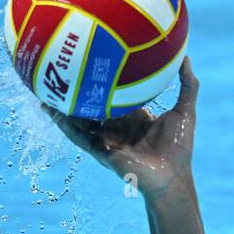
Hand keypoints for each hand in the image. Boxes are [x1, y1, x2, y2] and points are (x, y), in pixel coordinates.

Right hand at [42, 56, 199, 197]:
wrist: (172, 176)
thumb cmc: (179, 146)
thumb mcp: (184, 111)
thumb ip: (187, 85)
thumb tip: (186, 57)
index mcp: (134, 117)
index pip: (115, 96)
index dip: (104, 82)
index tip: (94, 62)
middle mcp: (117, 126)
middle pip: (93, 106)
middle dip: (78, 92)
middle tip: (62, 70)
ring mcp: (107, 138)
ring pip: (80, 120)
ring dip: (63, 107)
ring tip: (46, 89)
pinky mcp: (100, 150)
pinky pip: (78, 136)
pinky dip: (64, 124)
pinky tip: (52, 111)